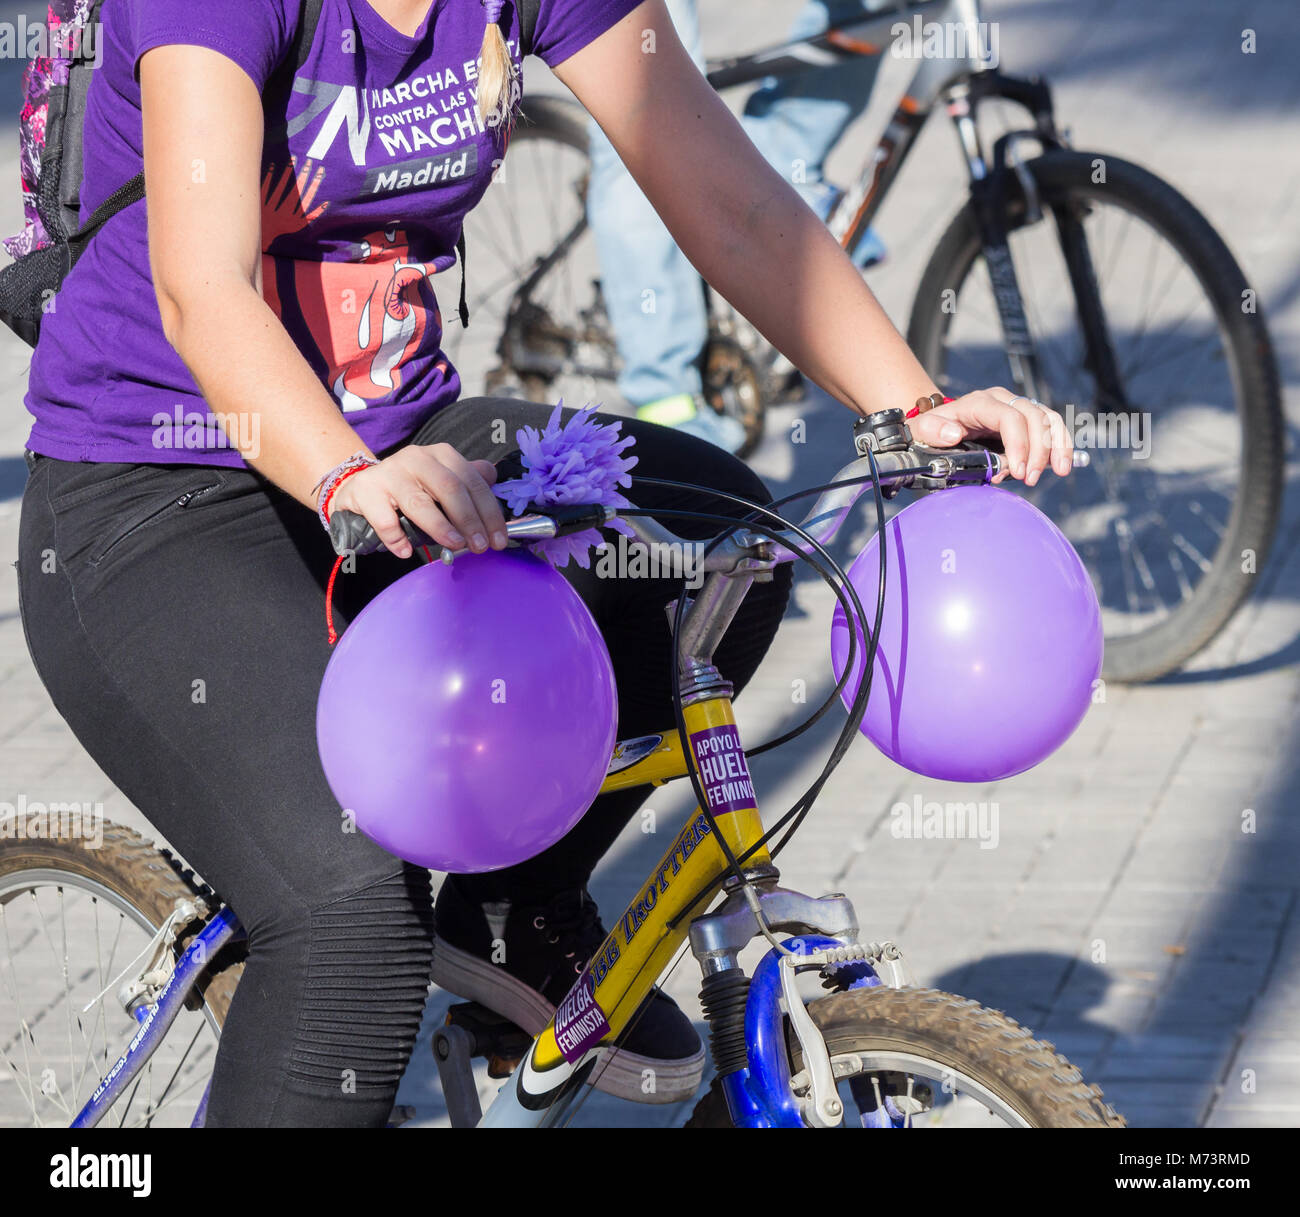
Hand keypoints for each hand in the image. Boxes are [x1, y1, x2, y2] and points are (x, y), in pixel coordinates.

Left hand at [261, 157, 327, 246]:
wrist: (266, 236)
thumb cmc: (286, 228)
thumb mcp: (302, 224)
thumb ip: (314, 214)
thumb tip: (326, 203)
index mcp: (298, 212)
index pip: (310, 193)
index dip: (316, 181)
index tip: (321, 170)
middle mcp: (288, 206)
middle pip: (298, 186)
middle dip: (305, 173)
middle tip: (310, 161)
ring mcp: (276, 203)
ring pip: (284, 184)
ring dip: (289, 171)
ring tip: (294, 158)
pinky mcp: (264, 201)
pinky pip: (267, 187)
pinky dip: (269, 176)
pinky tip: (273, 165)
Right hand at [329, 444, 506, 558]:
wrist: (362, 487)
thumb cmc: (411, 488)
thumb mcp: (442, 479)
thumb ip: (467, 480)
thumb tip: (494, 479)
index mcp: (441, 455)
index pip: (472, 482)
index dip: (489, 512)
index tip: (498, 539)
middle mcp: (417, 458)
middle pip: (450, 489)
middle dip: (470, 520)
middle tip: (480, 546)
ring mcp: (390, 473)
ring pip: (419, 503)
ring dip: (440, 527)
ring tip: (455, 546)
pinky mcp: (366, 490)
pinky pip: (385, 519)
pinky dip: (397, 538)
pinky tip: (406, 551)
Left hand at [906, 388, 1074, 485]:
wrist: (938, 426)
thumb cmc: (932, 430)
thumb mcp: (924, 430)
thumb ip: (933, 430)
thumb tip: (954, 434)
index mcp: (980, 402)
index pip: (1010, 418)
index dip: (1018, 444)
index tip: (1017, 472)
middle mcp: (1003, 400)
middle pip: (1034, 417)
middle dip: (1039, 450)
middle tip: (1031, 478)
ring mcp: (1017, 408)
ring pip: (1049, 419)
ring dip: (1058, 446)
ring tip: (1059, 471)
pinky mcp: (1026, 420)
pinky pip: (1051, 427)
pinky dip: (1060, 444)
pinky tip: (1062, 464)